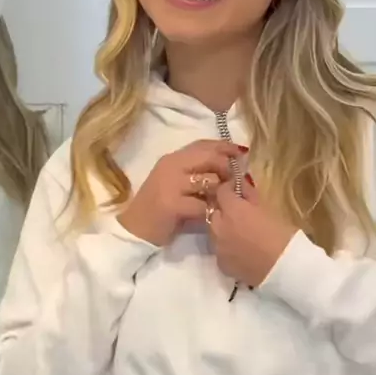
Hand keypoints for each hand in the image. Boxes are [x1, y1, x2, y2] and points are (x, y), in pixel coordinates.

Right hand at [117, 140, 243, 245]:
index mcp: (172, 159)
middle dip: (227, 168)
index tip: (240, 152)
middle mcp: (171, 166)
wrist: (135, 229)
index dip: (224, 146)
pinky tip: (211, 215)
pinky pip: (202, 204)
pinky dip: (210, 210)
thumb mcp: (174, 182)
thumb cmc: (158, 207)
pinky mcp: (172, 204)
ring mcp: (171, 184)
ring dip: (221, 191)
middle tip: (235, 180)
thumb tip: (226, 166)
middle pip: (209, 158)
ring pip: (209, 180)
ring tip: (223, 201)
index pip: (202, 145)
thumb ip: (194, 172)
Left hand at [209, 178, 296, 287]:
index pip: (221, 191)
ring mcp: (218, 247)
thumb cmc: (283, 236)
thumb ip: (251, 196)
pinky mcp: (221, 264)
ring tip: (241, 233)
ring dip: (223, 229)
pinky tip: (242, 251)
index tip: (238, 190)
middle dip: (224, 210)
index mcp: (233, 209)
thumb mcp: (270, 209)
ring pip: (214, 232)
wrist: (285, 270)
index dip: (229, 189)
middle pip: (214, 212)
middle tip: (240, 213)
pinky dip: (227, 248)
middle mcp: (220, 227)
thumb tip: (243, 185)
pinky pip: (220, 250)